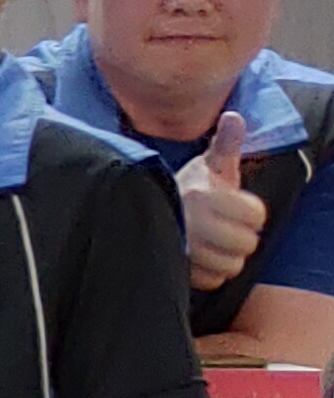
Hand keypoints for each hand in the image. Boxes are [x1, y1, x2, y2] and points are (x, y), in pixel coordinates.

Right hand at [179, 109, 263, 292]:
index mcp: (204, 194)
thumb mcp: (207, 163)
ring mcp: (183, 248)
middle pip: (246, 244)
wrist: (141, 207)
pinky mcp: (175, 269)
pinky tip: (200, 257)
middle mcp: (193, 222)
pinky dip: (209, 273)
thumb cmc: (186, 189)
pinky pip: (212, 281)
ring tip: (211, 243)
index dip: (250, 212)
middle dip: (239, 237)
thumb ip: (225, 143)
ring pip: (231, 266)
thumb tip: (234, 116)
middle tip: (224, 227)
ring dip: (225, 257)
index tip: (234, 206)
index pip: (256, 215)